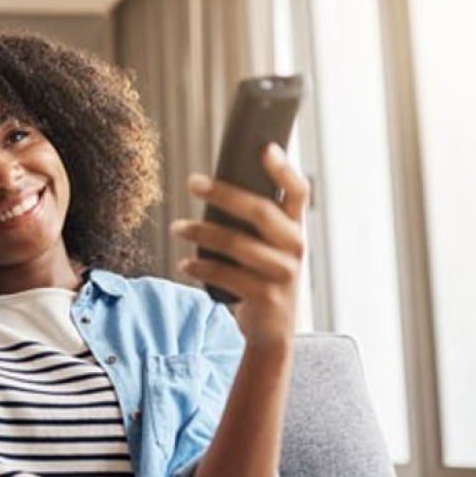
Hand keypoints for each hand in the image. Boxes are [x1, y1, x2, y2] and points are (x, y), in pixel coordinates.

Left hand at [171, 143, 309, 348]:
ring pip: (238, 243)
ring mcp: (283, 273)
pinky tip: (184, 262)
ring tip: (177, 227)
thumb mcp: (266, 246)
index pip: (298, 192)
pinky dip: (201, 266)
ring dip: (201, 232)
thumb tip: (215, 184)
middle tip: (193, 182)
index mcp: (295, 228)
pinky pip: (227, 274)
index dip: (284, 169)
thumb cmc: (261, 275)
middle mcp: (295, 248)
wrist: (272, 329)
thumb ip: (253, 220)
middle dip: (225, 194)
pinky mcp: (265, 296)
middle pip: (262, 212)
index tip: (264, 147)